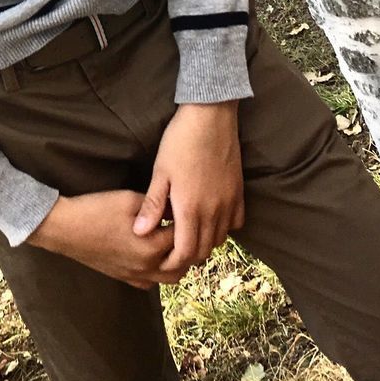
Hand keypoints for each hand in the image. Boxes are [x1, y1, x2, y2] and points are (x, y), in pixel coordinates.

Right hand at [27, 190, 183, 288]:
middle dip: (188, 245)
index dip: (186, 220)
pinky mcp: (124, 279)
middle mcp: (149, 267)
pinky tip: (153, 255)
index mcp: (153, 247)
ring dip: (176, 261)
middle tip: (183, 226)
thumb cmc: (96, 210)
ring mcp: (136, 276)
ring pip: (171, 278)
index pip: (184, 236)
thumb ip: (157, 207)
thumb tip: (175, 209)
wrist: (64, 228)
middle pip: (184, 263)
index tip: (186, 208)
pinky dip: (159, 271)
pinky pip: (151, 282)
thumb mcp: (130, 199)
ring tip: (171, 241)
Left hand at [133, 101, 243, 276]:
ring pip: (220, 239)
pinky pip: (235, 223)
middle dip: (187, 257)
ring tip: (188, 238)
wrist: (210, 117)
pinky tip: (209, 220)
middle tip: (172, 253)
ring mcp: (230, 202)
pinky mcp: (239, 192)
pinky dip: (223, 229)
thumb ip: (153, 206)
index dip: (173, 263)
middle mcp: (214, 211)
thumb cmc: (180, 142)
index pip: (185, 252)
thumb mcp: (160, 172)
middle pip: (204, 250)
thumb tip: (139, 233)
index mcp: (191, 209)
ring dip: (205, 244)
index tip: (162, 263)